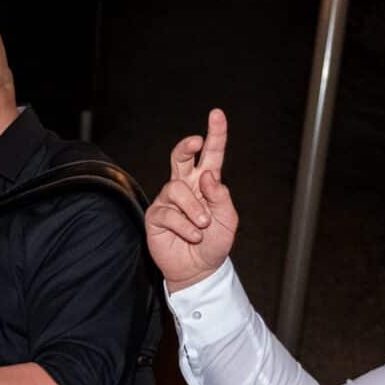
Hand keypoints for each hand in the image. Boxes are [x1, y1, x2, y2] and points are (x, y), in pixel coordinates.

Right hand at [145, 109, 239, 291]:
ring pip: (177, 189)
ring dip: (194, 209)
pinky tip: (192, 236)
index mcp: (206, 183)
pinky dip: (185, 226)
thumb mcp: (228, 220)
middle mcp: (186, 187)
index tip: (217, 114)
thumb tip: (208, 175)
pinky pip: (169, 213)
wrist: (198, 269)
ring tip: (202, 226)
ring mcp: (168, 201)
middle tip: (196, 142)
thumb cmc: (214, 243)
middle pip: (181, 157)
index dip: (215, 134)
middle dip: (186, 146)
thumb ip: (221, 196)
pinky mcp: (156, 216)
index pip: (211, 155)